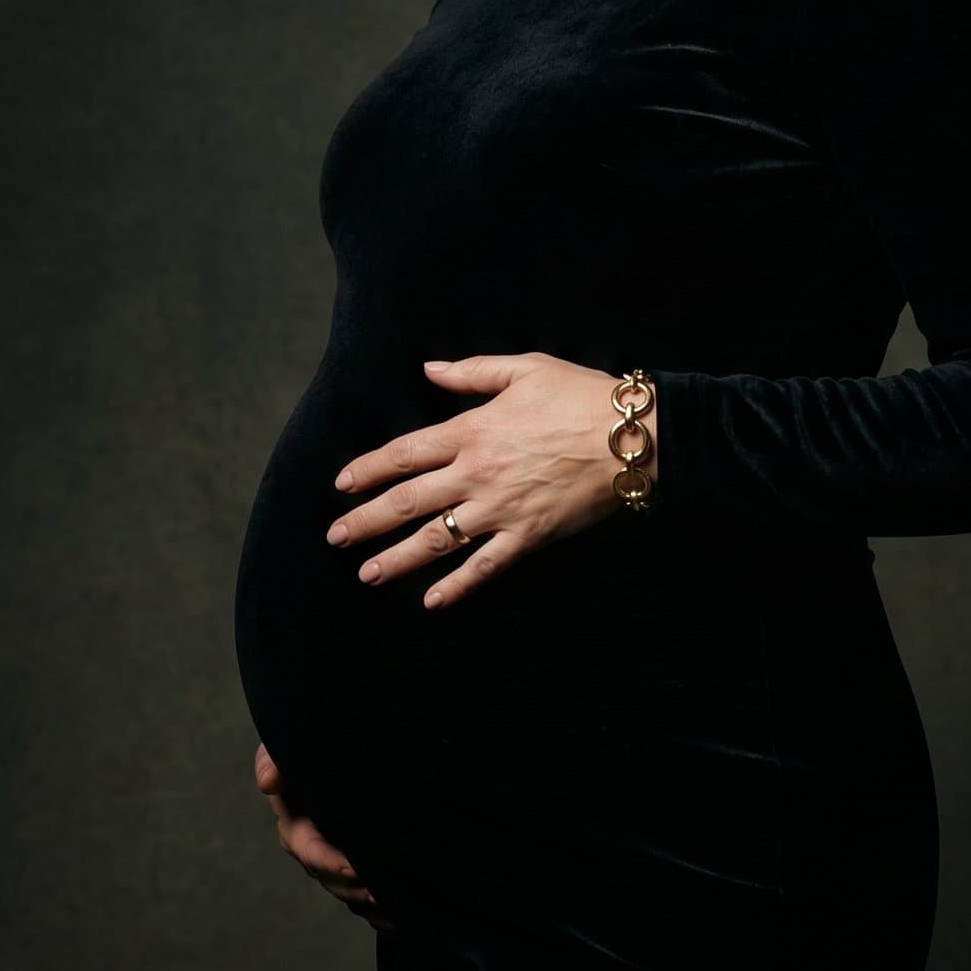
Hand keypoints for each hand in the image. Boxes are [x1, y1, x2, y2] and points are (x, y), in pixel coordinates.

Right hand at [253, 740, 393, 931]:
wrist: (338, 751)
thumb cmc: (306, 748)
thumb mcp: (284, 749)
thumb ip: (272, 759)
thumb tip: (268, 781)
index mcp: (296, 826)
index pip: (310, 851)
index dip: (329, 863)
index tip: (353, 868)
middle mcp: (315, 849)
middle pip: (333, 880)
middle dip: (356, 889)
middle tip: (383, 894)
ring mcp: (337, 860)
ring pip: (351, 891)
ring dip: (371, 904)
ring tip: (397, 908)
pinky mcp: (359, 864)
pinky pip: (367, 893)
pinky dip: (382, 909)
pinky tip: (402, 914)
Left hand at [325, 351, 656, 611]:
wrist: (633, 438)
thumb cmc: (581, 397)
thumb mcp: (525, 369)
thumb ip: (472, 373)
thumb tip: (429, 370)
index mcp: (473, 430)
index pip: (405, 454)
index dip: (369, 469)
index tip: (343, 484)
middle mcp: (477, 473)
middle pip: (408, 501)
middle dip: (367, 520)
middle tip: (336, 537)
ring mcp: (501, 509)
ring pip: (437, 539)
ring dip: (398, 558)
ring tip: (368, 574)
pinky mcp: (529, 535)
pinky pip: (485, 566)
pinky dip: (457, 586)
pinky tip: (432, 601)